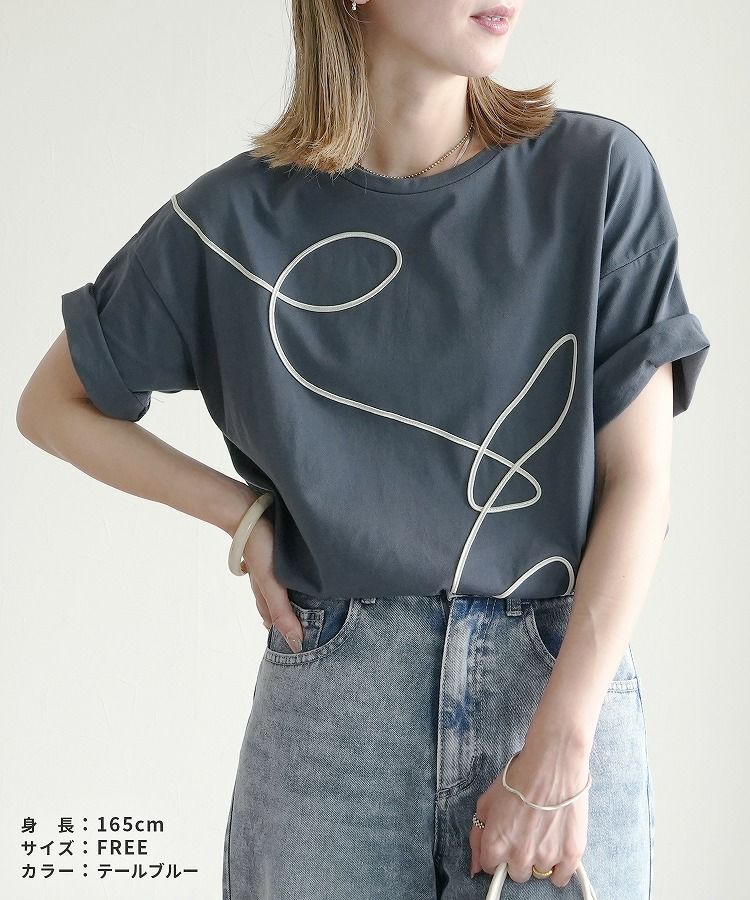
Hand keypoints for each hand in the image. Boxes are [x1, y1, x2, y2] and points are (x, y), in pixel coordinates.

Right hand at [239, 514, 303, 652]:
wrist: (248, 512)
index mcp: (265, 595)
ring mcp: (270, 568)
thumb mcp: (272, 583)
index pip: (274, 622)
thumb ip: (282, 612)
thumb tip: (296, 644)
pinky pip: (285, 572)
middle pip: (278, 607)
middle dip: (292, 617)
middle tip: (312, 627)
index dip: (287, 633)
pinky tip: (300, 575)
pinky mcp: (276, 553)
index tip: (302, 644)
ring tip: (311, 605)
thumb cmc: (259, 548)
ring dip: (293, 598)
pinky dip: (292, 579)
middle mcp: (267, 584)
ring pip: (282, 589)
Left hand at [469, 742, 589, 887]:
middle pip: (516, 873)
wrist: (553, 763)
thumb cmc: (520, 777)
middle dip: (518, 856)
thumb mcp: (487, 801)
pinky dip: (560, 866)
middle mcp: (519, 857)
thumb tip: (475, 867)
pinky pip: (561, 878)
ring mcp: (545, 858)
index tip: (506, 837)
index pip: (490, 867)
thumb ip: (477, 836)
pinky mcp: (570, 856)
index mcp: (495, 845)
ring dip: (539, 857)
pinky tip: (557, 843)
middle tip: (525, 831)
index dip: (497, 851)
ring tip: (543, 830)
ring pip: (538, 873)